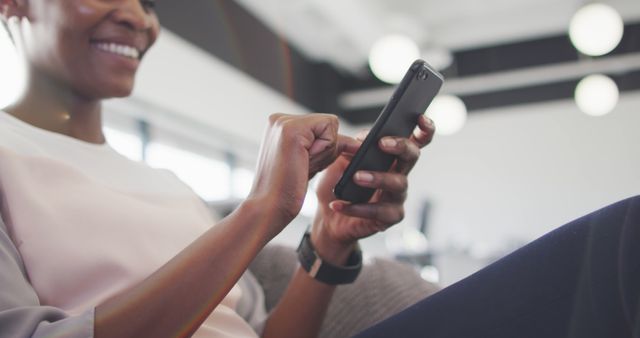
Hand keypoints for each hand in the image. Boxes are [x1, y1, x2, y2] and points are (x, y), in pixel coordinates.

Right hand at [248, 113, 358, 236]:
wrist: (269, 207)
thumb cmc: (286, 190)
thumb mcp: (311, 160)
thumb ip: (328, 145)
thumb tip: (356, 142)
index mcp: (280, 125)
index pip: (320, 125)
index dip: (322, 147)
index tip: (302, 163)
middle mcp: (279, 119)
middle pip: (327, 123)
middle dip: (324, 149)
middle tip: (300, 166)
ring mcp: (283, 122)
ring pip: (330, 124)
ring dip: (324, 151)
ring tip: (300, 164)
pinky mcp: (291, 129)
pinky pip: (328, 128)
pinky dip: (324, 149)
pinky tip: (304, 160)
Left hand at [311, 115, 435, 262]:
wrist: (328, 217)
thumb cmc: (339, 184)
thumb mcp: (340, 159)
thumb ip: (354, 145)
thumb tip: (365, 138)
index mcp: (391, 156)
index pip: (415, 139)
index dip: (424, 129)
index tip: (420, 118)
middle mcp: (399, 173)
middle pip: (412, 156)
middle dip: (401, 146)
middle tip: (382, 143)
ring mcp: (396, 196)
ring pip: (398, 183)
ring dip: (377, 178)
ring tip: (356, 176)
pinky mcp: (389, 217)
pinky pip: (380, 211)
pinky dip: (358, 208)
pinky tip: (340, 204)